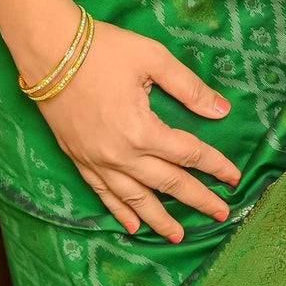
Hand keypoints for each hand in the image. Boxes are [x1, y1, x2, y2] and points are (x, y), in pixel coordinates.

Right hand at [34, 18, 240, 242]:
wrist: (50, 52)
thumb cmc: (105, 50)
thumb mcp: (153, 59)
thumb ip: (188, 88)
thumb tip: (221, 111)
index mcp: (143, 131)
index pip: (189, 154)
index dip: (216, 166)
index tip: (235, 179)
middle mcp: (122, 155)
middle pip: (168, 184)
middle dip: (197, 200)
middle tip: (221, 214)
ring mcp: (98, 162)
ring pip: (135, 199)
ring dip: (159, 220)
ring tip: (179, 235)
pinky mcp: (79, 161)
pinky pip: (104, 195)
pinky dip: (120, 212)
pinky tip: (132, 226)